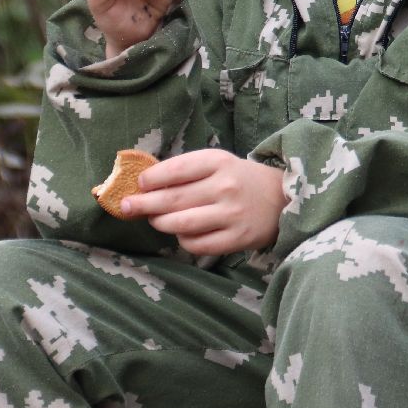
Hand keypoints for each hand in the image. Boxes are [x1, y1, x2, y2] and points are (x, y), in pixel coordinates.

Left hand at [119, 150, 287, 255]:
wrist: (281, 198)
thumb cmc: (239, 179)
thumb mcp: (218, 163)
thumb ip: (186, 170)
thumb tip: (143, 184)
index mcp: (219, 162)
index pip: (177, 170)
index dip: (152, 179)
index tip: (138, 184)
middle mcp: (225, 187)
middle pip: (173, 199)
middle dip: (143, 204)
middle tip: (125, 207)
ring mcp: (231, 214)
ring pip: (180, 223)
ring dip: (160, 223)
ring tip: (154, 220)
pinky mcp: (236, 238)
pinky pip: (196, 244)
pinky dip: (182, 240)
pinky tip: (182, 233)